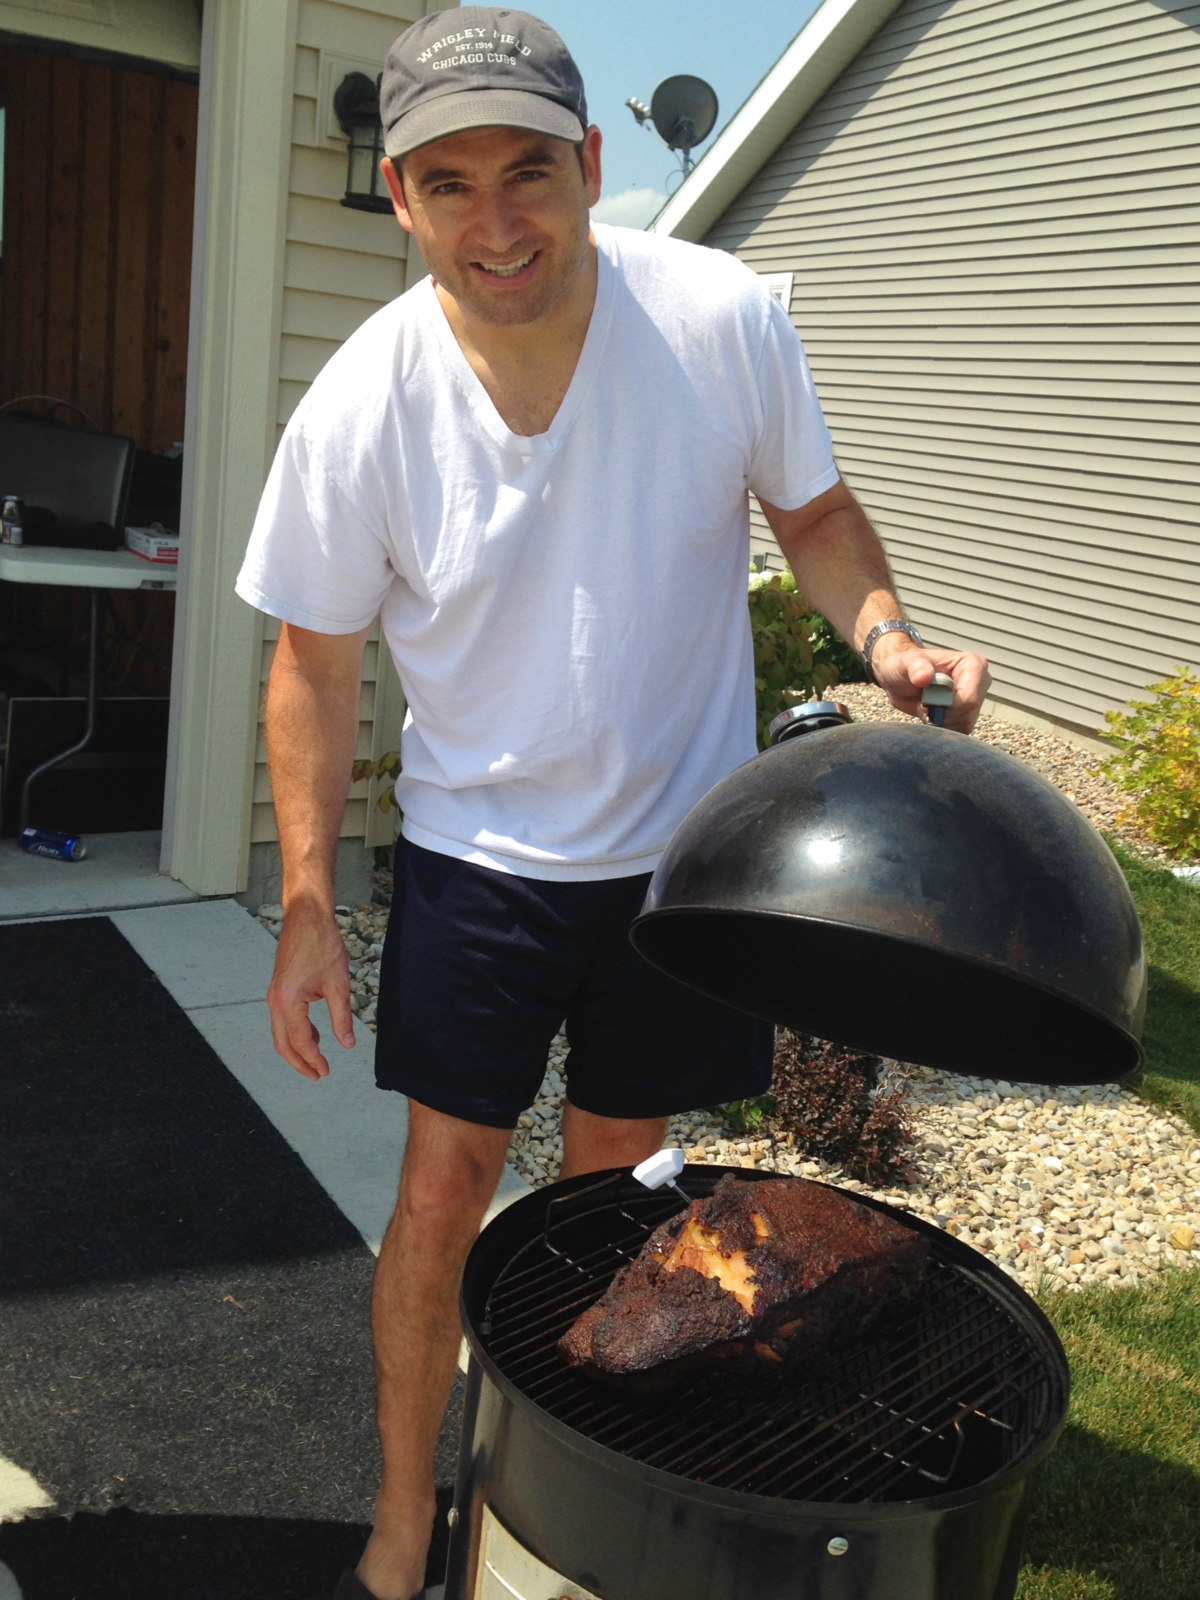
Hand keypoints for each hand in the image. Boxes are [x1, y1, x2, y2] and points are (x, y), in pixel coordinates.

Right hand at [266, 899, 356, 1079]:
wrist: (307, 917)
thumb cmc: (322, 945)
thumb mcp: (338, 985)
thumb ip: (342, 1017)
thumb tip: (347, 1043)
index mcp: (288, 1002)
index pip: (300, 1041)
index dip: (313, 1060)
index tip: (326, 1072)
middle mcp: (275, 1001)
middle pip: (283, 1043)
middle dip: (299, 1062)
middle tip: (318, 1075)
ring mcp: (275, 994)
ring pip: (281, 1032)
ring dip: (297, 1048)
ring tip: (317, 1060)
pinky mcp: (279, 988)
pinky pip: (284, 1018)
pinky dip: (296, 1031)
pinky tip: (315, 1034)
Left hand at [870, 636, 991, 733]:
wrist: (900, 679)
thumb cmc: (904, 666)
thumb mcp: (905, 663)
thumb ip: (916, 667)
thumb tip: (924, 677)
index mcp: (973, 664)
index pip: (969, 699)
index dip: (946, 706)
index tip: (927, 699)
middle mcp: (981, 681)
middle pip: (967, 713)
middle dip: (942, 714)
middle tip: (923, 702)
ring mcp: (977, 699)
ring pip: (964, 724)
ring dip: (940, 720)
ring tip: (926, 705)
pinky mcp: (969, 714)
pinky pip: (960, 731)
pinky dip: (941, 727)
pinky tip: (931, 714)